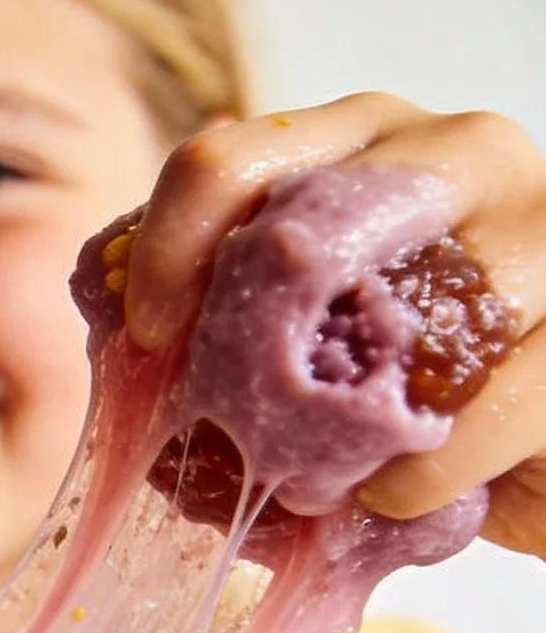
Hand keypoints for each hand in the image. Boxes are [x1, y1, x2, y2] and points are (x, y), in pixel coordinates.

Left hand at [120, 91, 545, 553]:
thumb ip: (222, 310)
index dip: (167, 251)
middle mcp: (453, 153)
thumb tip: (128, 337)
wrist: (537, 442)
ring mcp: (540, 226)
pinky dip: (421, 469)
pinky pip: (492, 401)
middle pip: (309, 222)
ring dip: (336, 422)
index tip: (146, 337)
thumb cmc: (399, 381)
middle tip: (231, 423)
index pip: (227, 161)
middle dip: (248, 339)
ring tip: (312, 479)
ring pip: (405, 314)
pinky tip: (390, 494)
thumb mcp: (300, 329)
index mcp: (358, 139)